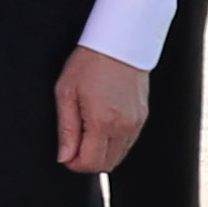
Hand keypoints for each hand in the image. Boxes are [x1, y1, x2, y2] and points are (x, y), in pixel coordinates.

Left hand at [55, 48, 146, 176]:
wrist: (119, 42)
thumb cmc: (90, 62)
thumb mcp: (66, 93)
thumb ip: (66, 130)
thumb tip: (64, 157)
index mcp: (103, 121)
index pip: (91, 163)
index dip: (74, 164)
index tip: (66, 155)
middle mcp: (124, 126)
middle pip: (107, 165)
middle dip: (88, 161)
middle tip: (74, 144)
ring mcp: (137, 123)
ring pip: (119, 156)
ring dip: (101, 152)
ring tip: (87, 129)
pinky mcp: (143, 117)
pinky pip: (128, 142)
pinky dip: (114, 142)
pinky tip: (102, 124)